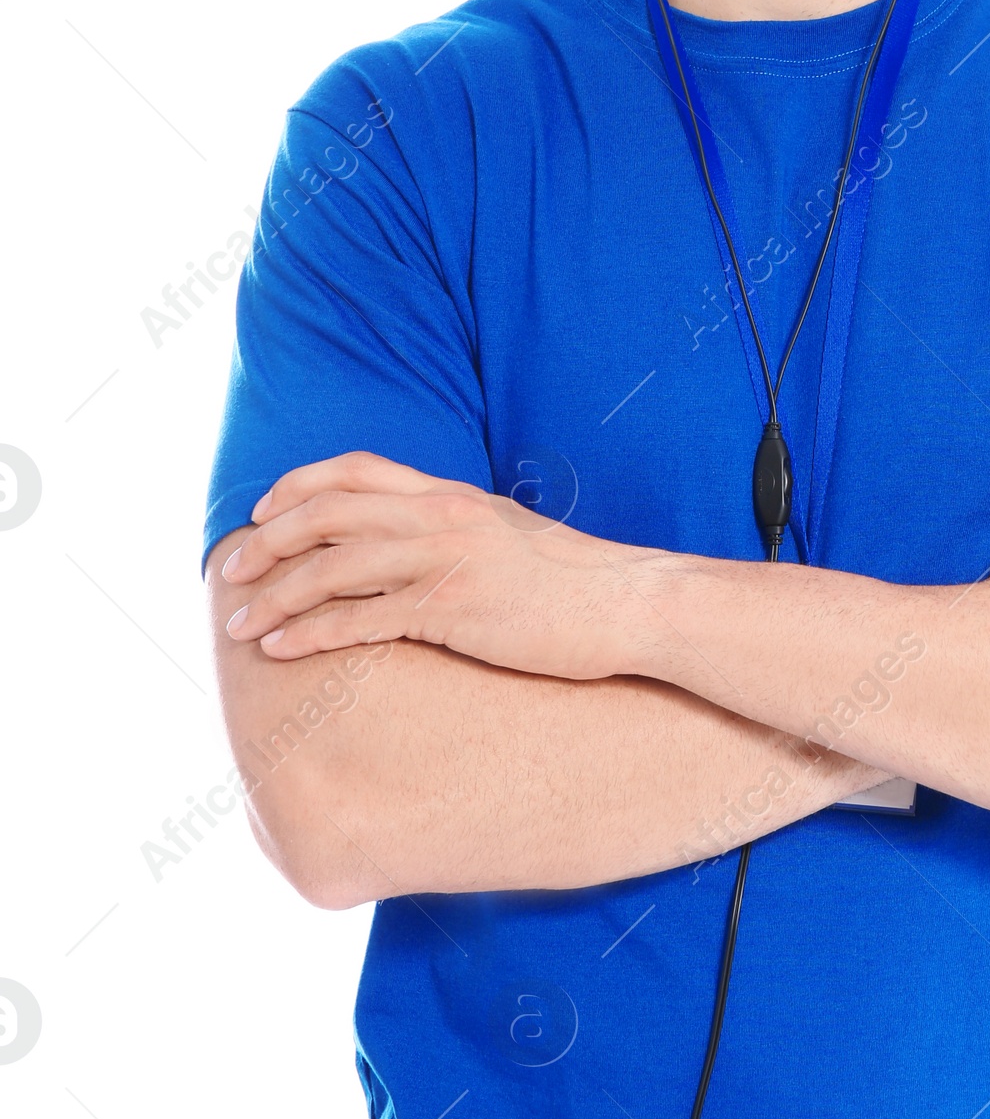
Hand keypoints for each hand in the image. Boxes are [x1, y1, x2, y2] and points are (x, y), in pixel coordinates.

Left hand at [219, 451, 654, 674]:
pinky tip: (281, 649)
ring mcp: (445, 561)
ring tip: (239, 623)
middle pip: (328, 512)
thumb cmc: (574, 582)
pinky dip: (310, 632)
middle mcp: (440, 516)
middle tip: (231, 573)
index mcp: (451, 494)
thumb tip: (418, 544)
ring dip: (275, 594)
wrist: (629, 604)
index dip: (299, 486)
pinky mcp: (453, 610)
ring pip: (332, 566)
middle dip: (268, 542)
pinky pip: (361, 619)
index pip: (356, 469)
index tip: (263, 512)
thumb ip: (459, 529)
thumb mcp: (509, 536)